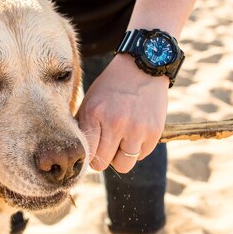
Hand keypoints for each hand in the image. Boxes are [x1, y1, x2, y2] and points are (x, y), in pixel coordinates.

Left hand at [76, 54, 167, 172]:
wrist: (142, 68)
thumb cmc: (110, 88)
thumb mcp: (90, 102)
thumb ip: (83, 127)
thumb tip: (78, 155)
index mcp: (94, 114)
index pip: (87, 154)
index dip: (89, 156)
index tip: (93, 150)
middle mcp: (116, 123)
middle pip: (103, 164)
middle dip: (104, 157)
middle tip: (107, 145)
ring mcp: (137, 129)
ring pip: (124, 165)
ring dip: (121, 157)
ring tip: (122, 140)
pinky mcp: (154, 132)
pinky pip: (142, 155)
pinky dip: (138, 149)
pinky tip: (136, 132)